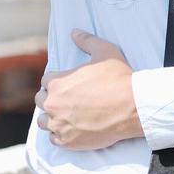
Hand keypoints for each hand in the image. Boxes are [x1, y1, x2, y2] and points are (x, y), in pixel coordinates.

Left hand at [35, 29, 143, 150]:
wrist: (132, 108)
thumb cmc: (119, 79)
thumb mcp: (105, 52)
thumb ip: (87, 41)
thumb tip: (74, 32)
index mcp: (57, 82)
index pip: (46, 81)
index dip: (57, 81)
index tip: (68, 84)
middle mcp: (52, 104)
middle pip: (41, 101)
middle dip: (52, 99)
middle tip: (68, 99)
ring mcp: (59, 124)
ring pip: (44, 121)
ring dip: (52, 117)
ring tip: (67, 115)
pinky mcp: (67, 141)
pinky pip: (54, 138)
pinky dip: (60, 134)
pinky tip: (72, 129)